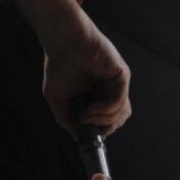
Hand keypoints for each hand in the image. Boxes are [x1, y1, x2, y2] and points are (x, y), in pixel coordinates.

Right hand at [17, 0, 130, 136]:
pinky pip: (120, 101)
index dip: (100, 130)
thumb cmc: (58, 65)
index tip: (87, 134)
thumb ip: (66, 119)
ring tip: (87, 116)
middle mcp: (109, 90)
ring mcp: (116, 83)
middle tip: (87, 125)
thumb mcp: (57, 100)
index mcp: (97, 95)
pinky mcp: (121, 76)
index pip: (108, 120)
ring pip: (122, 113)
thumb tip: (76, 136)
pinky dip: (106, 110)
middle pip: (118, 120)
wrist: (62, 42)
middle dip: (104, 128)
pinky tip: (91, 109)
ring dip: (104, 121)